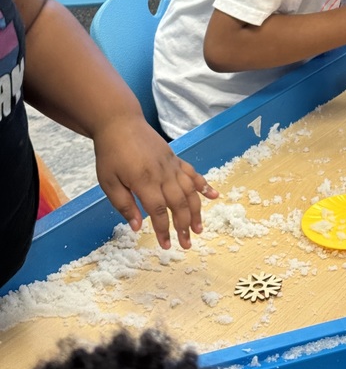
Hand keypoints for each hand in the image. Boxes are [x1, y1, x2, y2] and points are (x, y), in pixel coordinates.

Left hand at [93, 116, 217, 249]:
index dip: (163, 230)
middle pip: (178, 203)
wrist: (120, 123)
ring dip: (196, 210)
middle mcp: (162, 174)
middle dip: (184, 225)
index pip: (158, 211)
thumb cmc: (111, 154)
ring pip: (189, 190)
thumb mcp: (108, 182)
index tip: (166, 246)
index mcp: (144, 181)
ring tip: (199, 228)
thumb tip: (137, 227)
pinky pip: (192, 172)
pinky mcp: (175, 158)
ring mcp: (171, 165)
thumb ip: (123, 204)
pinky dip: (204, 184)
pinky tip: (213, 195)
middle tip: (186, 244)